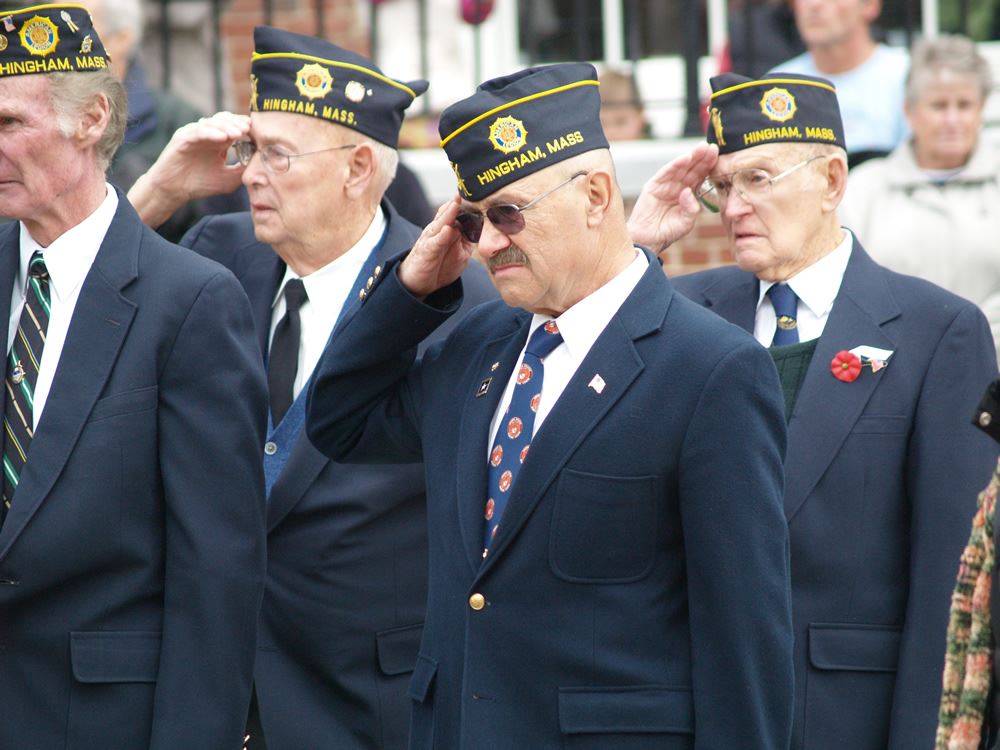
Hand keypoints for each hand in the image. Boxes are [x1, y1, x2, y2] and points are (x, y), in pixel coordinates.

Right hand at [127, 111, 249, 228]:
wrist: (174, 191)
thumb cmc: (200, 184)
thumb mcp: (228, 179)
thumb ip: (243, 170)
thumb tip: (261, 163)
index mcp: (218, 142)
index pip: (234, 128)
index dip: (245, 128)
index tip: (258, 133)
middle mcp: (207, 135)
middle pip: (224, 121)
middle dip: (237, 124)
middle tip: (248, 129)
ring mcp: (195, 134)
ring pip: (212, 123)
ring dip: (226, 127)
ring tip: (238, 133)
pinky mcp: (183, 137)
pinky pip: (198, 131)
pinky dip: (211, 133)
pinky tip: (222, 138)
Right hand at [398, 197, 472, 297]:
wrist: (418, 282)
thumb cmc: (439, 265)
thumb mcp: (459, 253)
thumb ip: (467, 240)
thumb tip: (477, 230)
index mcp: (446, 228)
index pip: (456, 212)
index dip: (466, 204)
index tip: (477, 193)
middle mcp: (437, 229)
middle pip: (447, 212)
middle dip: (456, 202)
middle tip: (466, 191)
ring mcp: (431, 239)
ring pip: (441, 222)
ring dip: (449, 213)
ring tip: (456, 203)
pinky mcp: (426, 251)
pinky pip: (435, 242)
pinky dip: (441, 236)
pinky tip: (447, 230)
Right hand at [627, 143, 717, 255]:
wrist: (649, 240)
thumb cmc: (668, 232)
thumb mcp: (686, 222)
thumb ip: (691, 208)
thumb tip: (687, 191)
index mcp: (688, 194)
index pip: (701, 176)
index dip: (709, 166)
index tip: (718, 155)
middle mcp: (678, 186)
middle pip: (692, 169)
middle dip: (702, 158)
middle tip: (712, 147)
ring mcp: (666, 185)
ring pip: (681, 168)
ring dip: (691, 157)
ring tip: (702, 148)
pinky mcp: (654, 186)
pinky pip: (666, 173)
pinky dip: (675, 165)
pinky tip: (686, 158)